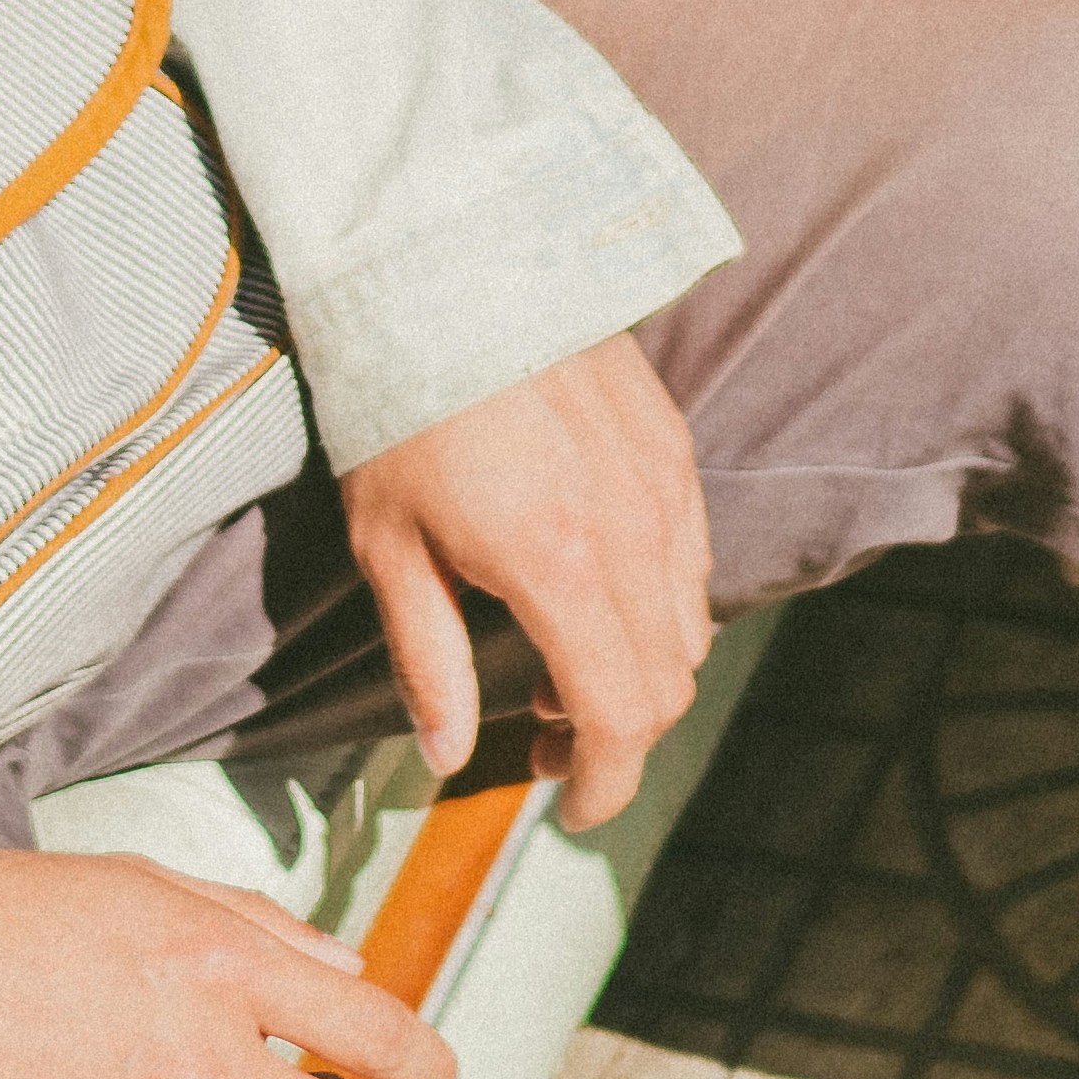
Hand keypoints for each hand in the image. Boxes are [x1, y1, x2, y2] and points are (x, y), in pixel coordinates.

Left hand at [341, 331, 712, 832]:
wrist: (446, 266)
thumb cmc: (397, 406)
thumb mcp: (388, 546)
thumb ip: (430, 658)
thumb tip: (451, 755)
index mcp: (559, 568)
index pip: (622, 716)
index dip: (608, 785)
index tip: (572, 811)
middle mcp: (633, 534)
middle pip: (670, 683)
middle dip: (618, 736)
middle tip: (545, 742)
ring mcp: (664, 486)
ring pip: (690, 624)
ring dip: (639, 672)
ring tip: (559, 671)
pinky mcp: (671, 447)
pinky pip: (690, 559)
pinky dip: (656, 606)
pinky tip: (589, 593)